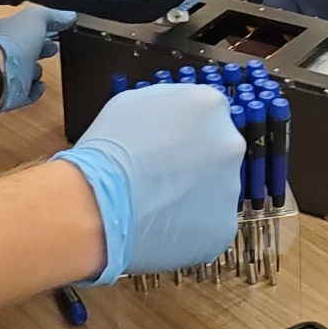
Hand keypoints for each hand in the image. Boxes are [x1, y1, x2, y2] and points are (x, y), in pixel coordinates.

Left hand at [0, 5, 76, 111]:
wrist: (0, 75)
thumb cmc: (13, 42)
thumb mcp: (35, 17)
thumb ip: (52, 15)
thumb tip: (69, 16)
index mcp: (0, 30)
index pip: (22, 27)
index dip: (40, 28)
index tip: (56, 29)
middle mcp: (0, 52)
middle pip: (25, 49)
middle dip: (40, 49)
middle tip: (53, 48)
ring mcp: (5, 75)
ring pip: (25, 72)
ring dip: (35, 71)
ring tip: (41, 68)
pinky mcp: (11, 95)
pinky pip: (26, 93)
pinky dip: (35, 90)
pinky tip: (40, 86)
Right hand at [55, 84, 244, 283]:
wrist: (97, 203)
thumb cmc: (108, 152)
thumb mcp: (133, 101)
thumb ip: (168, 103)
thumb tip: (178, 112)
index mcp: (208, 106)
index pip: (209, 115)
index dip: (186, 131)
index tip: (169, 145)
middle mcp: (228, 143)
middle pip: (218, 151)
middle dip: (196, 162)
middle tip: (163, 175)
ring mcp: (230, 187)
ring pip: (216, 190)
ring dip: (194, 194)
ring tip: (157, 202)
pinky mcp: (222, 227)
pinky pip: (209, 224)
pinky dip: (190, 226)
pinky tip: (163, 223)